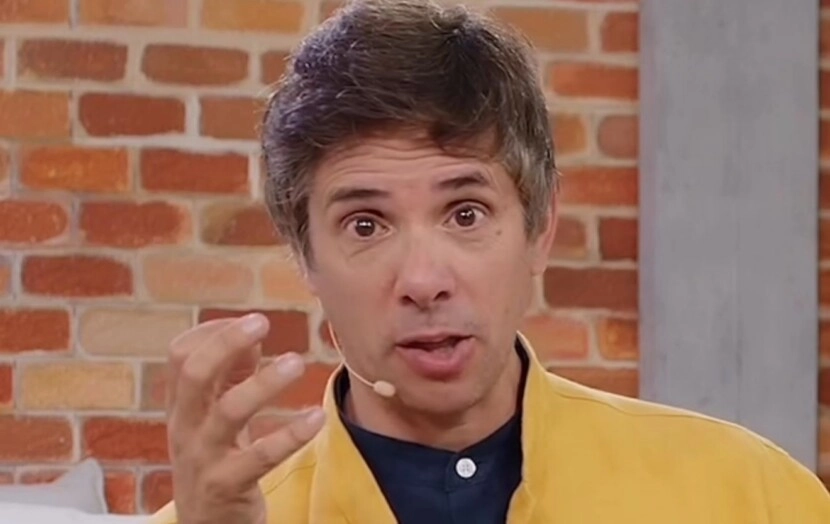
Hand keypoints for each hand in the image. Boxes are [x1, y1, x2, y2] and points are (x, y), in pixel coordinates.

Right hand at [166, 313, 325, 523]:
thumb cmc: (216, 458)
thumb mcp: (214, 416)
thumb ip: (230, 376)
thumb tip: (251, 337)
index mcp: (181, 404)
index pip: (180, 355)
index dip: (213, 332)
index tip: (250, 322)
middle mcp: (185, 426)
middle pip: (195, 373)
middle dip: (226, 342)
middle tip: (262, 321)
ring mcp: (203, 456)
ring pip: (229, 411)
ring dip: (265, 383)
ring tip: (298, 362)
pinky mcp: (226, 485)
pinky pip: (260, 456)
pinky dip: (291, 434)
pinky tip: (316, 417)